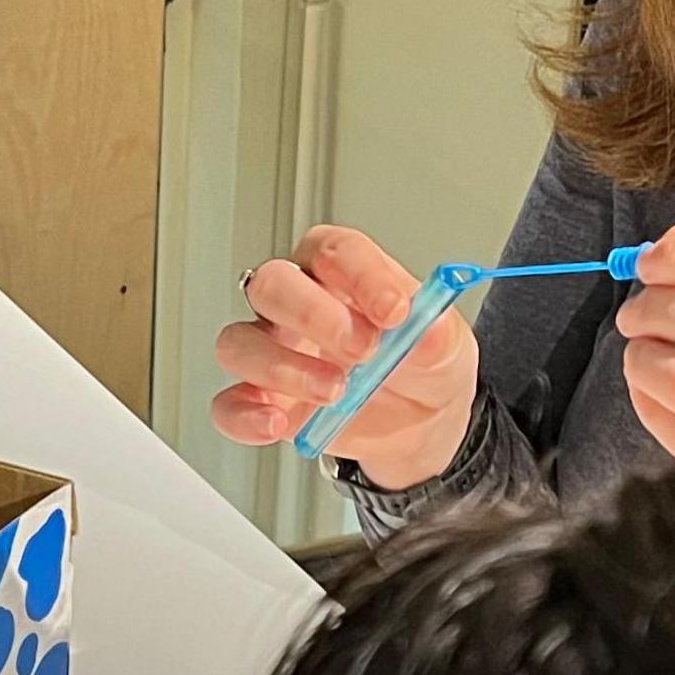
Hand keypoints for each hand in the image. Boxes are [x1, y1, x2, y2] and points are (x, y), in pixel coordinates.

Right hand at [210, 225, 480, 487]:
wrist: (421, 423)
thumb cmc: (422, 365)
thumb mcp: (446, 345)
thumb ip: (436, 333)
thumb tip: (425, 327)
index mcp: (341, 272)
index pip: (335, 251)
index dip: (362, 275)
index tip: (396, 310)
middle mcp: (298, 304)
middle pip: (273, 283)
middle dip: (312, 313)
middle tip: (363, 349)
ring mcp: (274, 351)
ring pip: (239, 342)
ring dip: (283, 367)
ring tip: (336, 391)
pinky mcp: (264, 400)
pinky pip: (228, 404)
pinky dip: (245, 415)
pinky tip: (278, 423)